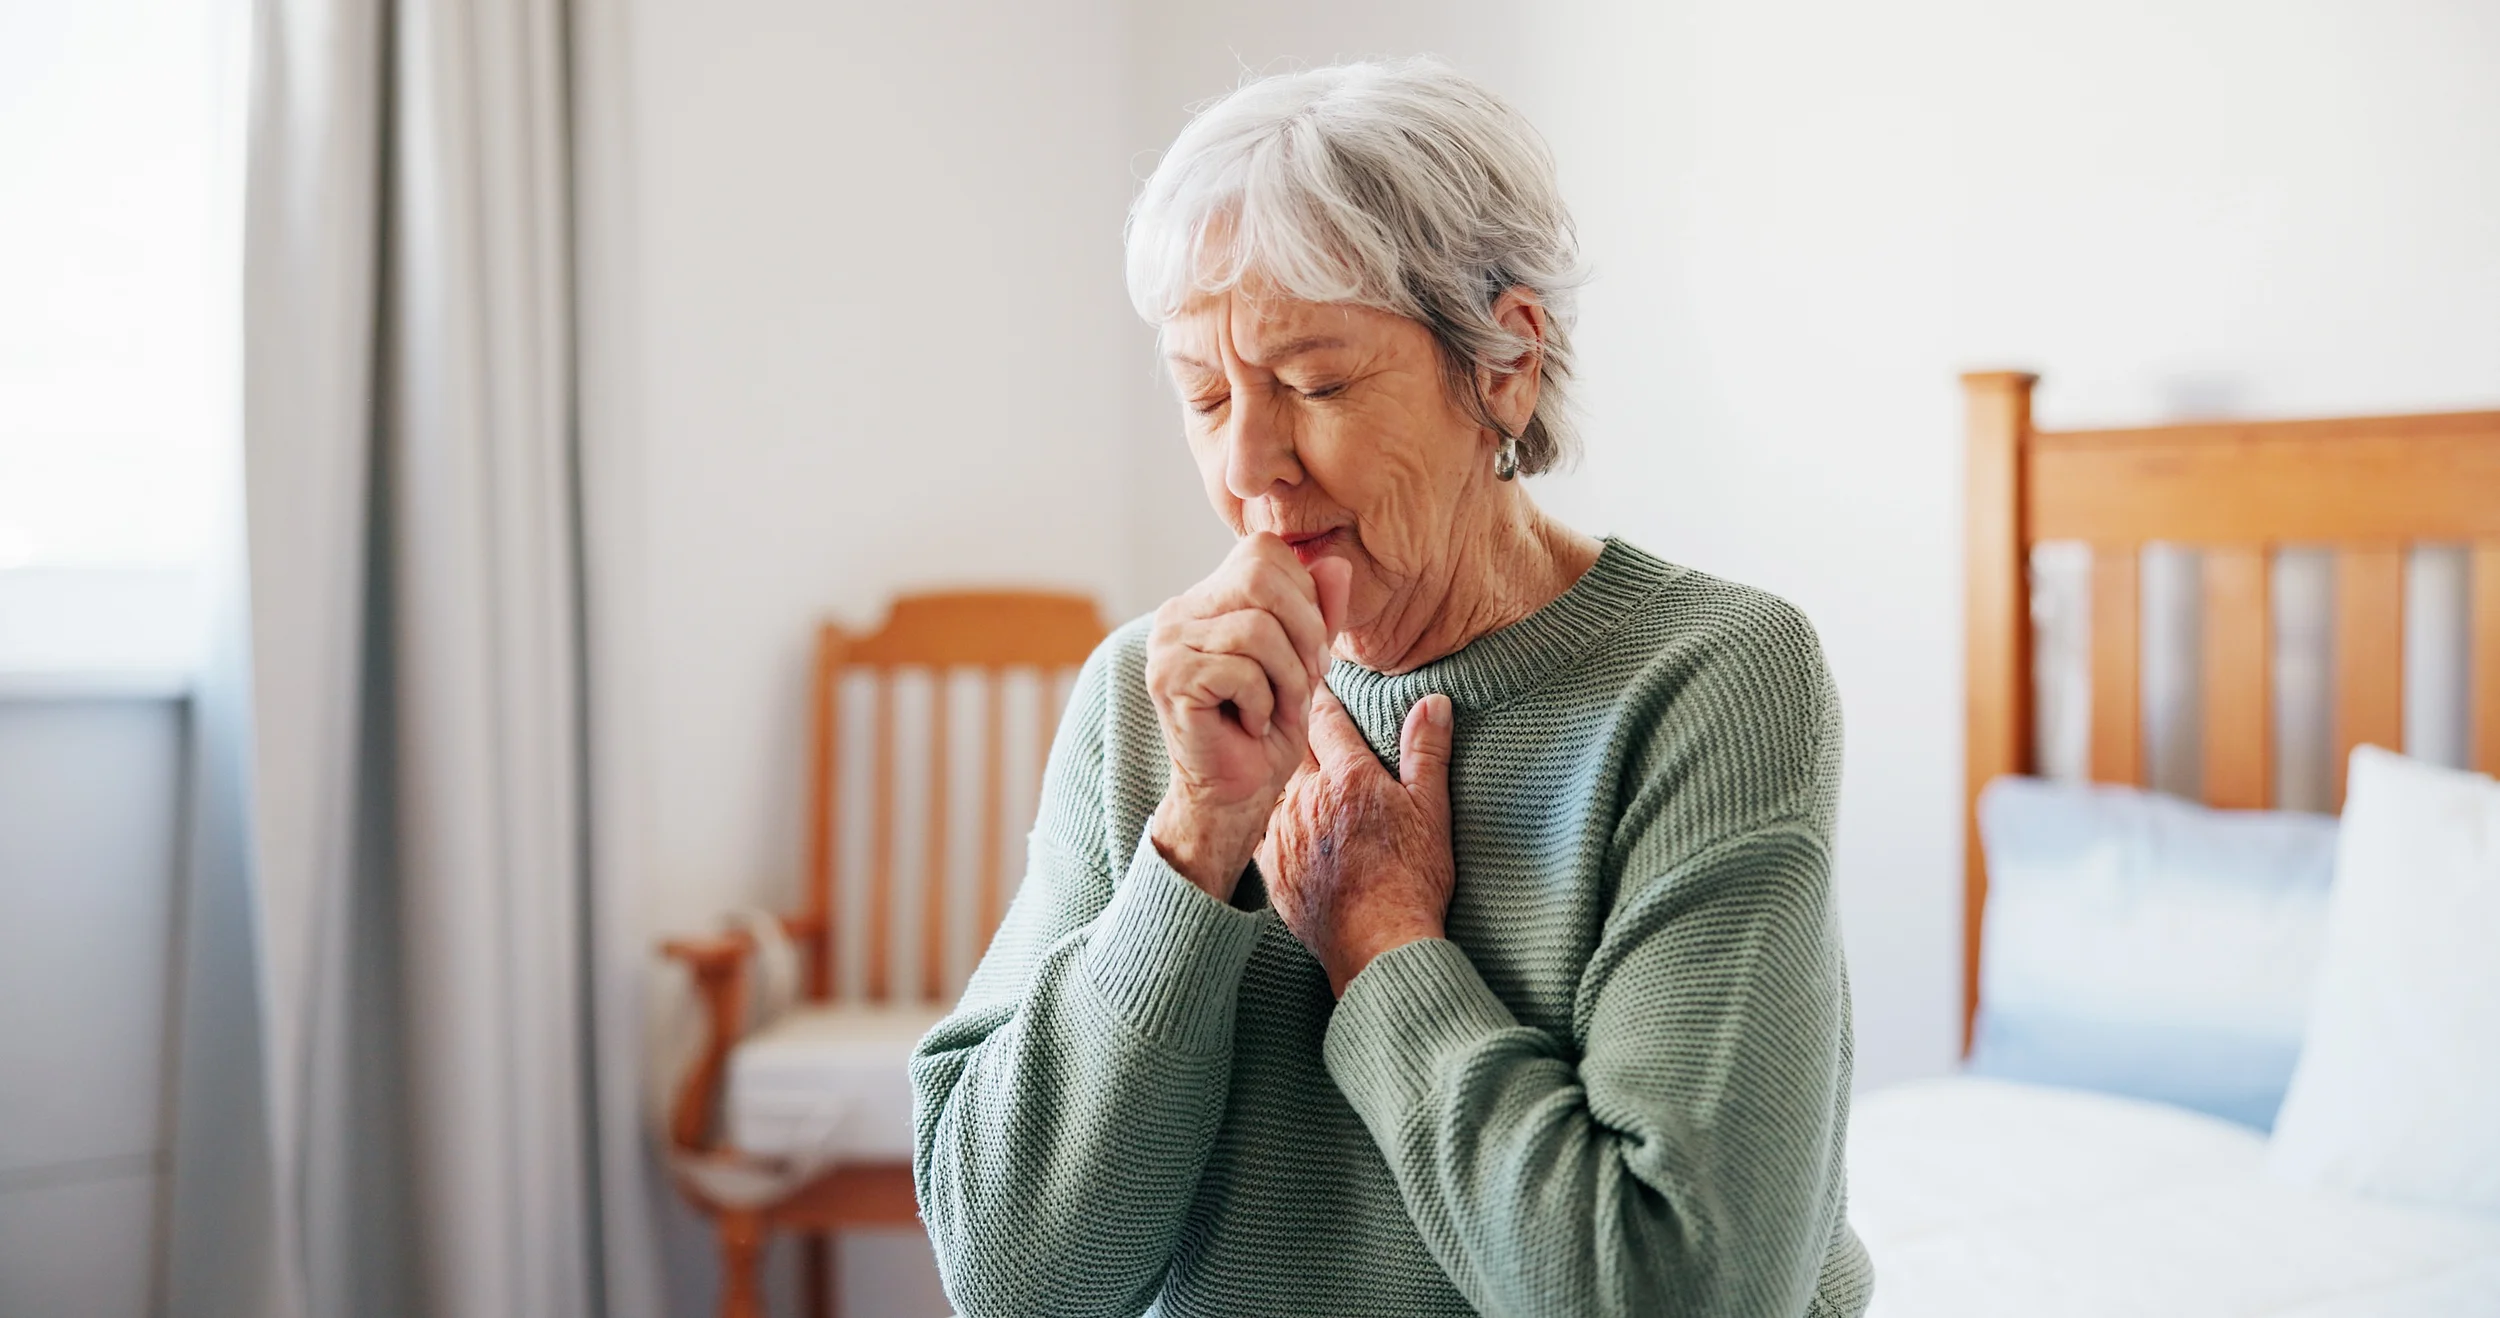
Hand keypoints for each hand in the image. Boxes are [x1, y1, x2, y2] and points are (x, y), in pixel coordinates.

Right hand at [1145, 534, 1351, 898]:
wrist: (1235, 793)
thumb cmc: (1268, 728)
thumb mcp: (1307, 661)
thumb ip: (1320, 612)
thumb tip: (1336, 563)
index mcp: (1207, 597)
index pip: (1264, 551)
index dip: (1304, 595)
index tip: (1309, 649)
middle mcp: (1178, 611)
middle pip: (1260, 577)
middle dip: (1303, 631)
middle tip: (1307, 679)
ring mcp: (1167, 643)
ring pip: (1257, 627)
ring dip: (1287, 677)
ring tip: (1277, 708)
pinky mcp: (1167, 678)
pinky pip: (1240, 670)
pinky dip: (1262, 703)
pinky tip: (1249, 724)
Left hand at [1257, 687, 1455, 995]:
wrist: (1378, 943)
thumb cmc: (1412, 879)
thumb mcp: (1431, 810)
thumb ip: (1427, 752)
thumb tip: (1433, 702)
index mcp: (1348, 776)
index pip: (1327, 718)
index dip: (1323, 697)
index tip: (1318, 679)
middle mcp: (1306, 796)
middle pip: (1293, 747)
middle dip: (1296, 728)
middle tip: (1294, 709)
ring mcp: (1283, 832)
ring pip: (1273, 785)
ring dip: (1280, 772)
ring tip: (1283, 761)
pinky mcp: (1270, 867)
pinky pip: (1259, 827)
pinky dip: (1266, 815)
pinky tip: (1272, 815)